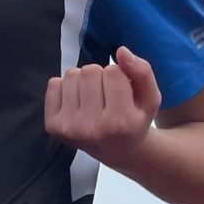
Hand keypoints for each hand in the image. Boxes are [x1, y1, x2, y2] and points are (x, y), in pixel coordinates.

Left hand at [43, 46, 161, 169]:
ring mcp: (69, 128)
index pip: (113, 71)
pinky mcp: (53, 126)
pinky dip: (65, 88)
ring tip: (93, 99)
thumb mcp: (150, 98)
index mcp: (121, 122)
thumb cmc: (135, 120)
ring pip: (71, 74)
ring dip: (83, 81)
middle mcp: (93, 128)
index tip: (121, 92)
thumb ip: (142, 72)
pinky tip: (77, 103)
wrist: (118, 151)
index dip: (119, 75)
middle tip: (106, 95)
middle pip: (90, 71)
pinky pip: (53, 84)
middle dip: (100, 76)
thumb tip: (121, 51)